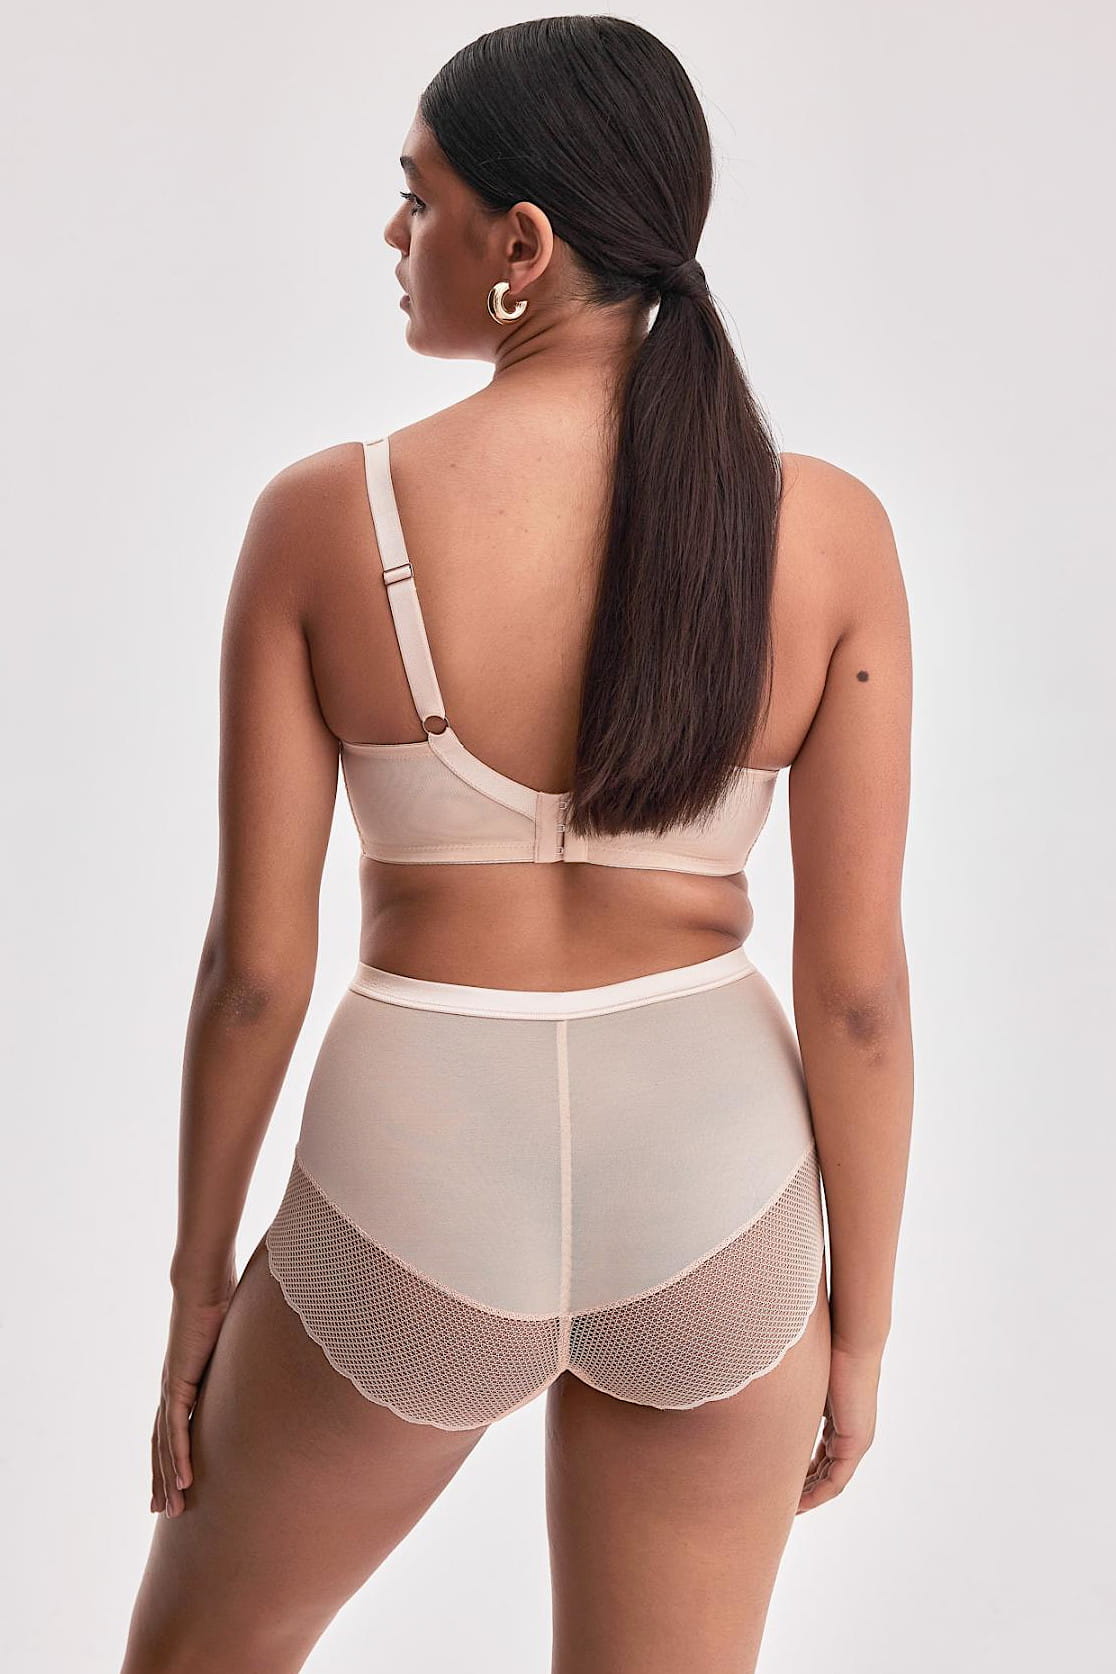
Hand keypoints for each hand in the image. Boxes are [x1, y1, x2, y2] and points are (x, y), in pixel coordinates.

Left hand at [150, 1275, 235, 1517]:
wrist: (202, 1283)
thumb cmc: (221, 1302)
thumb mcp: (236, 1341)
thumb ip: (246, 1356)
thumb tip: (273, 1358)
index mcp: (183, 1382)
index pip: (172, 1428)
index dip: (170, 1457)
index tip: (174, 1484)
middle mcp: (172, 1390)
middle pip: (162, 1445)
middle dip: (162, 1479)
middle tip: (163, 1512)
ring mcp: (171, 1388)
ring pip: (166, 1445)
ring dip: (168, 1478)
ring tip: (173, 1509)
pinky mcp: (177, 1383)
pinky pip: (176, 1429)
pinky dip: (177, 1457)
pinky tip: (182, 1480)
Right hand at [796, 1339, 880, 1511]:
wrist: (851, 1339)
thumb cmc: (825, 1349)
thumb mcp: (801, 1380)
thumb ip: (787, 1393)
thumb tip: (756, 1386)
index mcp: (840, 1421)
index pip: (821, 1456)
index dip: (801, 1472)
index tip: (780, 1483)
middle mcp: (851, 1435)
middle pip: (825, 1473)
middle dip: (803, 1490)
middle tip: (779, 1505)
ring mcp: (856, 1440)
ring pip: (830, 1480)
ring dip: (808, 1496)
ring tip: (786, 1510)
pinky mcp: (856, 1442)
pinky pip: (836, 1479)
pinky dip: (817, 1493)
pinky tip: (798, 1502)